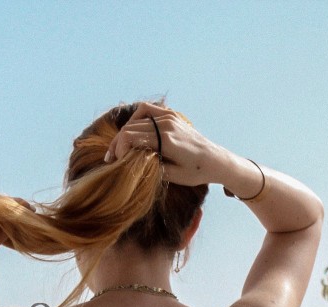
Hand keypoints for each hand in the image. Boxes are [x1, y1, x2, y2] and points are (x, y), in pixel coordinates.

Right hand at [104, 102, 229, 186]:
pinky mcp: (172, 115)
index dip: (118, 149)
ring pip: (136, 119)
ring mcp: (170, 117)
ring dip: (125, 131)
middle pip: (130, 128)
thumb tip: (130, 162)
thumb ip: (150, 167)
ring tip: (119, 145)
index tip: (116, 162)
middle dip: (118, 143)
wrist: (216, 160)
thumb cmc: (196, 172)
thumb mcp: (173, 176)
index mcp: (166, 140)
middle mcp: (167, 125)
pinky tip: (132, 129)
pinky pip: (147, 110)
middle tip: (111, 158)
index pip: (131, 137)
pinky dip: (136, 118)